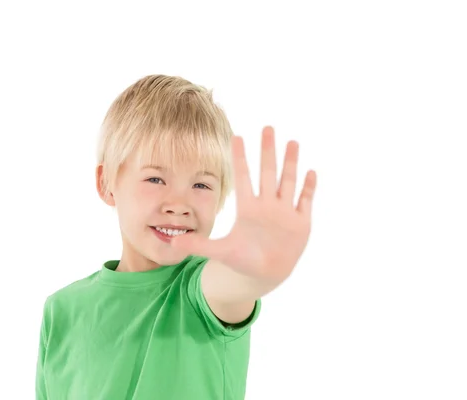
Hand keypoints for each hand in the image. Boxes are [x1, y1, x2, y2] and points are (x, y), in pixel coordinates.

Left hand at [171, 126, 316, 283]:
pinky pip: (305, 201)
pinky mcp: (300, 223)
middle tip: (267, 127)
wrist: (264, 274)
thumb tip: (172, 242)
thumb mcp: (220, 252)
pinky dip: (308, 187)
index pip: (243, 177)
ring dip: (290, 162)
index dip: (240, 157)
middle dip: (267, 151)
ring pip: (287, 181)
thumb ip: (198, 245)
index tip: (236, 135)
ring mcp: (284, 212)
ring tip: (292, 142)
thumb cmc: (241, 260)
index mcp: (247, 208)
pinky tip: (310, 171)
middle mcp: (266, 205)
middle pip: (267, 172)